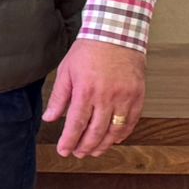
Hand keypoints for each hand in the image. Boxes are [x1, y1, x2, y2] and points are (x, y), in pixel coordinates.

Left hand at [43, 39, 145, 158]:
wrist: (116, 34)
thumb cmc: (88, 51)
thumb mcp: (66, 71)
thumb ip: (59, 97)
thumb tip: (49, 118)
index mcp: (85, 91)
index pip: (76, 124)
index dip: (69, 140)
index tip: (63, 150)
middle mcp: (106, 97)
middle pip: (96, 131)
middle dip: (85, 146)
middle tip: (77, 154)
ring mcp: (124, 97)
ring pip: (114, 130)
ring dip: (103, 145)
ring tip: (93, 151)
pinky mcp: (138, 96)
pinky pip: (131, 121)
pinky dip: (123, 133)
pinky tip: (114, 140)